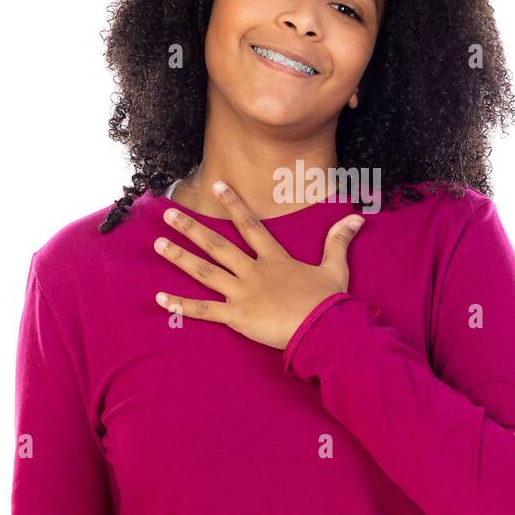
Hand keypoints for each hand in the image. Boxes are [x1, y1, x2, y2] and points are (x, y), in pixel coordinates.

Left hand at [152, 180, 365, 349]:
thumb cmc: (329, 301)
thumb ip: (339, 241)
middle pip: (217, 245)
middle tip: (167, 214)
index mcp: (275, 259)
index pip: (250, 225)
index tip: (217, 186)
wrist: (325, 329)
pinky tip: (161, 299)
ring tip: (158, 243)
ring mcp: (243, 294)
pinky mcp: (237, 318)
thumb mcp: (336, 268)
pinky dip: (182, 305)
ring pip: (205, 272)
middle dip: (191, 228)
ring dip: (180, 257)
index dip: (233, 204)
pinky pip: (205, 311)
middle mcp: (254, 272)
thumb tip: (356, 217)